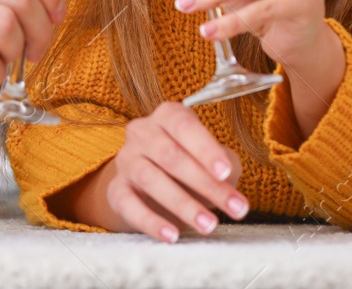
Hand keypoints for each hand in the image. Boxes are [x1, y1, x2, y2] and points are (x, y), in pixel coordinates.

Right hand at [71, 102, 247, 241]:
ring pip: (151, 179)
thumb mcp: (213, 159)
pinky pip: (129, 204)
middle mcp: (142, 132)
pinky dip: (150, 221)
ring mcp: (126, 160)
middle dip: (205, 184)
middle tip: (235, 208)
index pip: (184, 126)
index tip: (226, 173)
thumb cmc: (192, 165)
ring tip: (209, 225)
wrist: (153, 185)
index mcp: (168, 116)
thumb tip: (227, 177)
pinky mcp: (116, 189)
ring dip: (183, 205)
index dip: (205, 149)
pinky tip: (172, 235)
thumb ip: (224, 163)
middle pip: (170, 155)